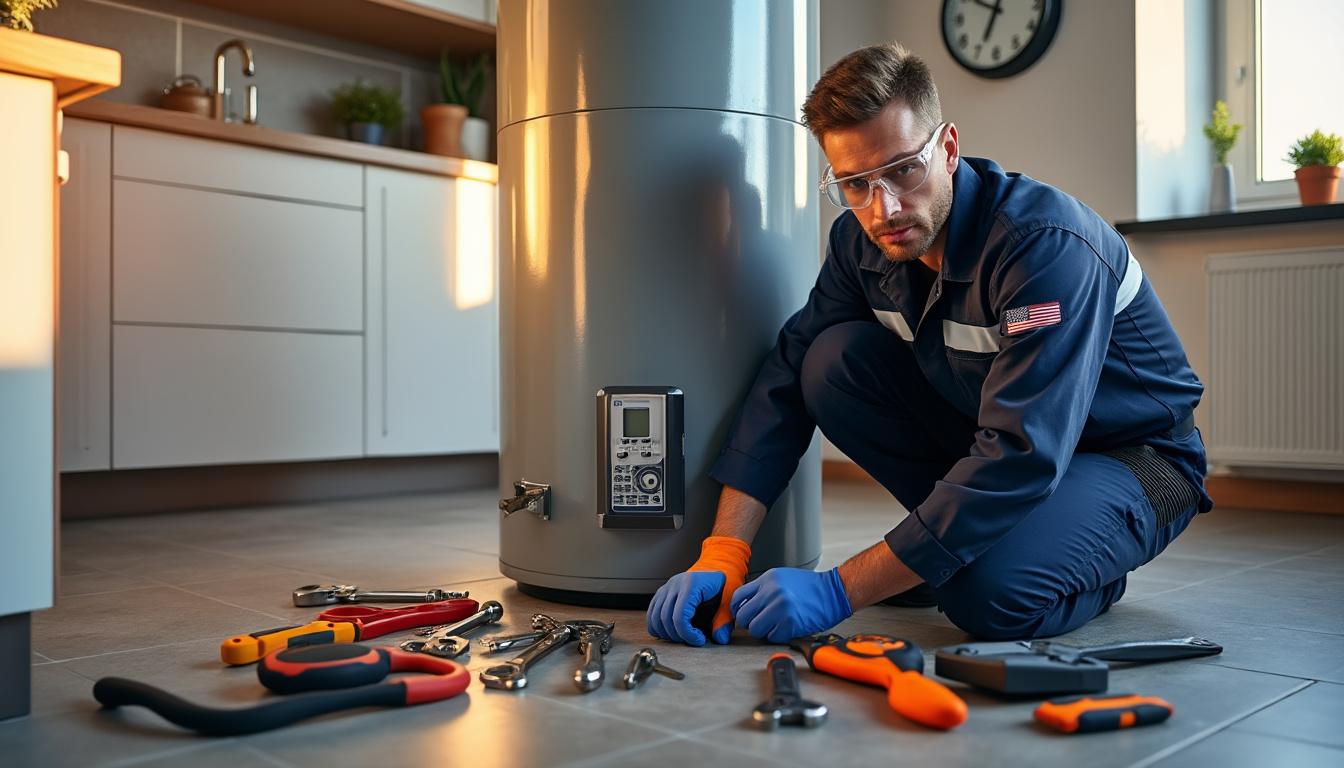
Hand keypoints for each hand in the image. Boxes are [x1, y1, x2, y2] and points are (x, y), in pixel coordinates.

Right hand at [646, 537, 750, 645]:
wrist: (717, 565)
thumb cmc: (723, 582)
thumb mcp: (729, 600)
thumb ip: (724, 620)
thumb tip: (720, 639)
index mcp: (691, 585)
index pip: (680, 616)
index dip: (688, 634)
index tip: (699, 640)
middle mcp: (675, 585)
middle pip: (665, 618)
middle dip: (678, 636)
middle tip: (693, 640)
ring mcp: (666, 588)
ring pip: (655, 617)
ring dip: (667, 633)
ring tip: (683, 637)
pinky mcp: (662, 593)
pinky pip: (652, 614)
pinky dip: (657, 627)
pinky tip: (671, 632)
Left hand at [730, 567, 853, 643]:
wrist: (833, 592)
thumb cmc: (810, 587)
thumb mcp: (782, 578)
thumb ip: (762, 589)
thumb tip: (745, 605)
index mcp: (768, 579)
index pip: (738, 597)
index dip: (737, 609)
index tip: (742, 614)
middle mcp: (771, 592)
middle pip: (743, 615)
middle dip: (749, 623)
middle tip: (758, 623)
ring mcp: (780, 608)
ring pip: (755, 629)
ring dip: (763, 631)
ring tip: (774, 625)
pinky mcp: (789, 623)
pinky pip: (771, 636)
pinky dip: (777, 635)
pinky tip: (786, 627)